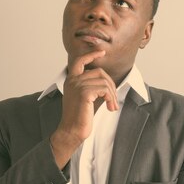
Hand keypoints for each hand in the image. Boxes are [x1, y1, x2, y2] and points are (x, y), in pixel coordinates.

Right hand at [49, 51, 117, 167]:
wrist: (71, 131)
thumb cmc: (80, 117)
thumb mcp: (85, 98)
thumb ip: (92, 86)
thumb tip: (107, 80)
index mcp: (71, 81)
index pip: (79, 61)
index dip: (91, 55)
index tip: (101, 52)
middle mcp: (73, 81)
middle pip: (100, 72)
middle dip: (111, 85)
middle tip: (113, 100)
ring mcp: (77, 86)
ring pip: (104, 81)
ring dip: (112, 94)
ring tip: (112, 106)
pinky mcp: (84, 93)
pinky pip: (104, 89)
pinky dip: (110, 98)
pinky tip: (110, 107)